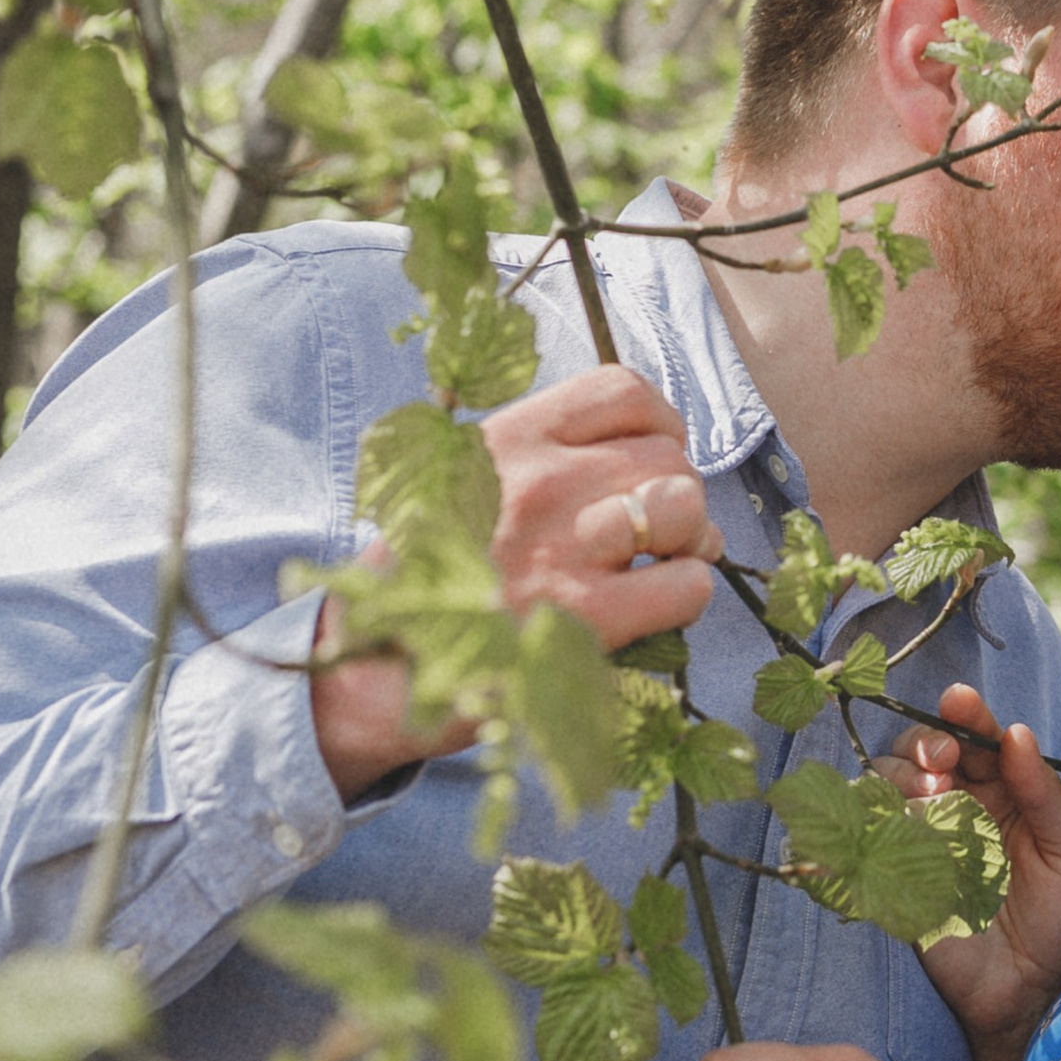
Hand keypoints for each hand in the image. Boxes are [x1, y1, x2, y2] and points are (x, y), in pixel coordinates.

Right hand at [313, 364, 723, 800]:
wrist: (372, 669)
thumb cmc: (429, 577)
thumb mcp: (463, 484)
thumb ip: (545, 462)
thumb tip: (658, 475)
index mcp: (506, 438)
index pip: (623, 392)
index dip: (661, 426)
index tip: (650, 461)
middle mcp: (537, 482)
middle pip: (666, 456)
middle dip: (675, 495)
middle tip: (656, 534)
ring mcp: (561, 548)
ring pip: (683, 509)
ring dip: (688, 540)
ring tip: (662, 563)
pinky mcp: (583, 619)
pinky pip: (684, 584)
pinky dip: (685, 595)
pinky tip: (654, 609)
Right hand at [881, 684, 1060, 1060]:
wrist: (1037, 997)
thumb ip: (1045, 793)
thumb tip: (1016, 732)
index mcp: (1006, 792)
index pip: (976, 738)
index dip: (965, 715)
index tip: (960, 702)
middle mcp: (958, 808)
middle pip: (920, 751)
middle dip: (924, 744)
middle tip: (944, 763)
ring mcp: (921, 842)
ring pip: (885, 785)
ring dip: (898, 778)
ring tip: (930, 799)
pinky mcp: (892, 878)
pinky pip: (862, 837)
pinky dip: (860, 819)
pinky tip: (886, 823)